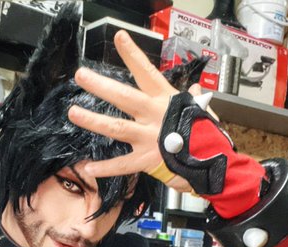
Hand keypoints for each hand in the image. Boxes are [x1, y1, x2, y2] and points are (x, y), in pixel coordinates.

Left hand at [67, 30, 205, 190]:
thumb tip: (193, 89)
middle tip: (81, 75)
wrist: (213, 162)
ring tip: (74, 113)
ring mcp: (148, 137)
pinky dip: (104, 168)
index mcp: (165, 100)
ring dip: (92, 120)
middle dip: (101, 85)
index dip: (132, 54)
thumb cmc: (207, 135)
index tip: (119, 37)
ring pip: (115, 128)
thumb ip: (192, 99)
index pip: (147, 72)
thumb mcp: (201, 110)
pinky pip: (121, 164)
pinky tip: (87, 167)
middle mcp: (154, 115)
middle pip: (124, 97)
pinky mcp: (145, 160)